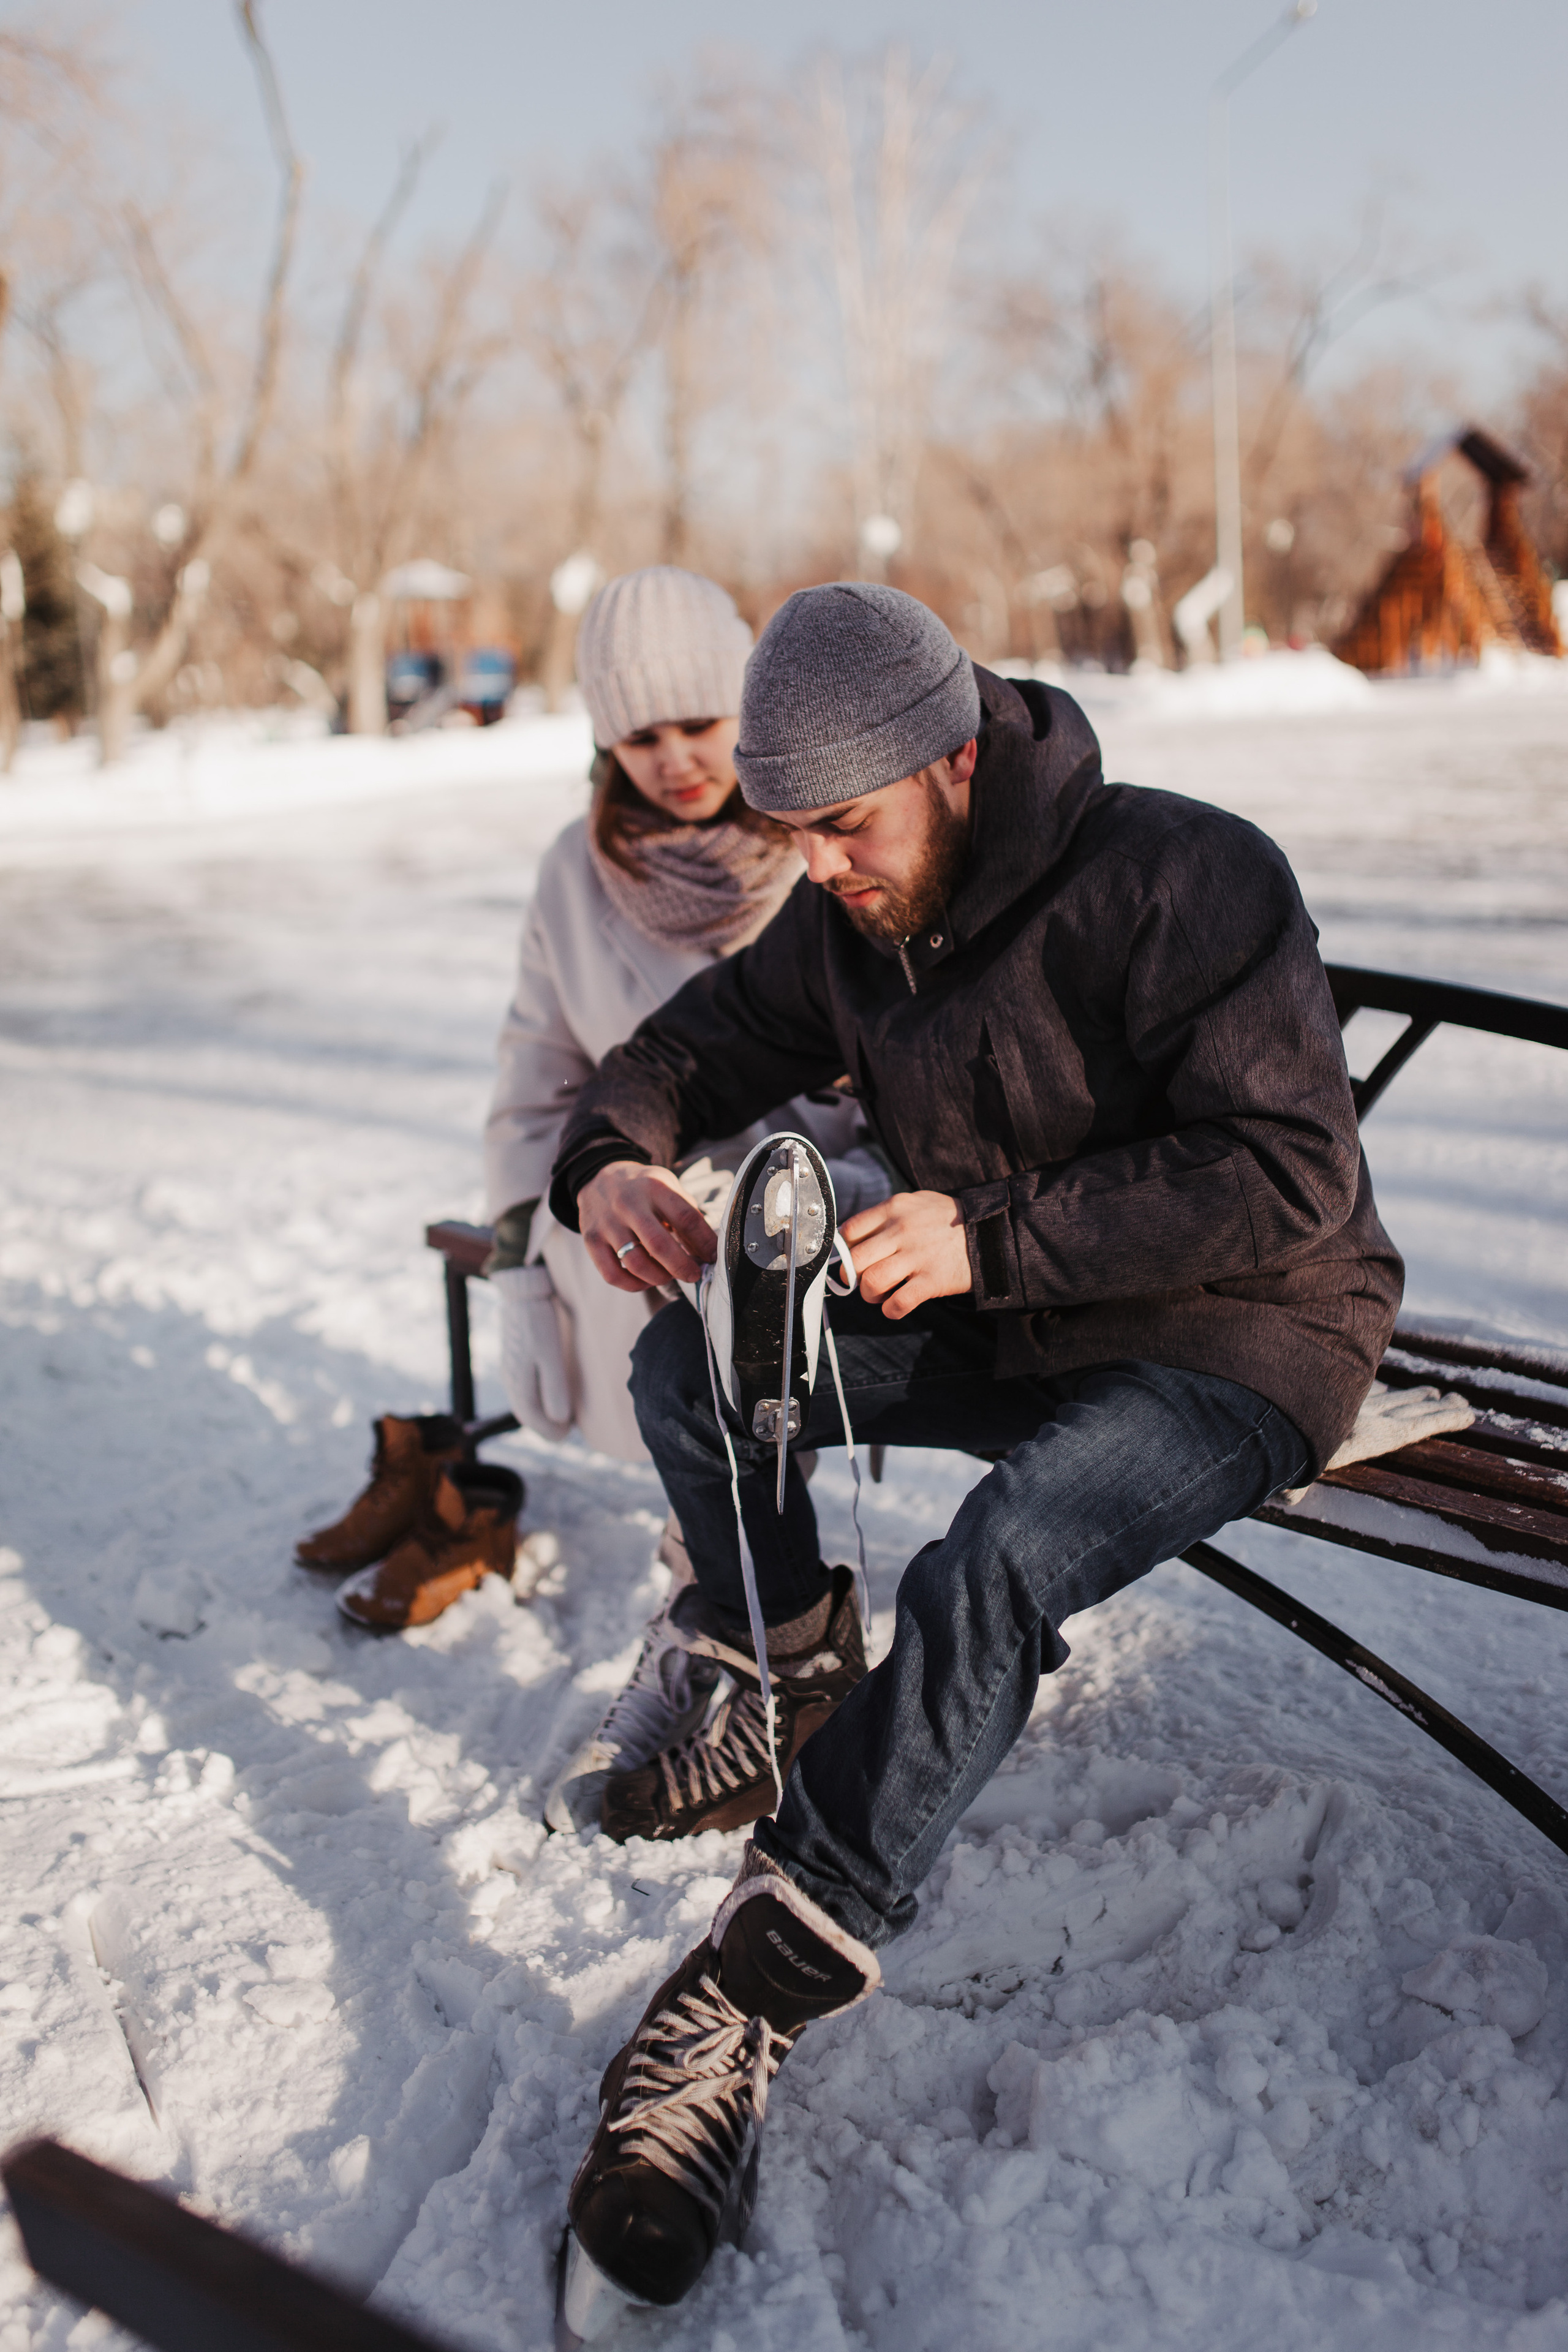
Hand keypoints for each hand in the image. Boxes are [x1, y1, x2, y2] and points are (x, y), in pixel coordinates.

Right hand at [492, 1264, 572, 1436]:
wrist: (523, 1293)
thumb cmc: (539, 1324)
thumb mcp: (550, 1356)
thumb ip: (554, 1389)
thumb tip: (560, 1420)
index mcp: (517, 1381)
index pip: (531, 1417)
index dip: (548, 1430)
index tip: (565, 1437)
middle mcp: (510, 1378)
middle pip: (525, 1411)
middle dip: (543, 1425)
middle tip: (564, 1433)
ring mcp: (510, 1368)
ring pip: (523, 1400)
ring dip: (539, 1413)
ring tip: (558, 1419)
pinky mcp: (514, 1358)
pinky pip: (522, 1388)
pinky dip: (534, 1399)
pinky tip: (546, 1396)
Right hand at [579, 1161, 718, 1291]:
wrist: (600, 1176)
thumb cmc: (643, 1188)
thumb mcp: (667, 1187)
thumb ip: (687, 1214)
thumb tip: (707, 1250)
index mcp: (654, 1187)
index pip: (686, 1218)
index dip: (704, 1242)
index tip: (712, 1257)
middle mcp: (628, 1204)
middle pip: (660, 1245)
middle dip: (682, 1267)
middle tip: (693, 1275)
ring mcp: (607, 1224)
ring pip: (637, 1264)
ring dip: (660, 1277)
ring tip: (669, 1275)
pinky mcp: (591, 1241)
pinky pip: (613, 1275)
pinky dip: (634, 1285)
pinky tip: (646, 1279)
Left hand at [840, 1190, 969, 1318]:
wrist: (992, 1233)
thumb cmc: (949, 1220)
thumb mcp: (917, 1203)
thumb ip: (887, 1214)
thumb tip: (855, 1234)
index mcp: (895, 1208)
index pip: (849, 1231)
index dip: (844, 1250)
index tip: (852, 1259)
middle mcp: (902, 1230)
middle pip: (855, 1259)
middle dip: (853, 1277)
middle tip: (864, 1280)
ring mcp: (917, 1256)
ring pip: (871, 1282)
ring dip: (870, 1295)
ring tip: (881, 1294)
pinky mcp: (932, 1280)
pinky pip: (898, 1303)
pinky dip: (891, 1310)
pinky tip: (896, 1306)